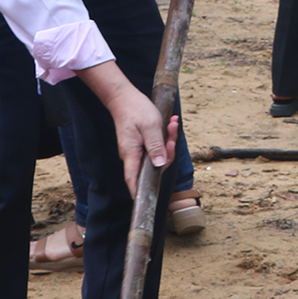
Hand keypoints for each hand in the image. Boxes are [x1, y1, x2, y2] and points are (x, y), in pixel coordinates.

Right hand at [80, 63, 175, 192]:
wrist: (125, 97)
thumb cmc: (135, 110)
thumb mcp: (150, 127)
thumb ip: (155, 146)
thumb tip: (159, 165)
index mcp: (131, 154)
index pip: (133, 179)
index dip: (139, 192)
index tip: (146, 201)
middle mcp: (132, 155)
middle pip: (153, 166)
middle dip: (168, 153)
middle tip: (171, 133)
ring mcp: (137, 150)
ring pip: (157, 155)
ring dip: (168, 142)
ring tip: (172, 124)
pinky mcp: (142, 145)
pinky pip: (156, 147)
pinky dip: (165, 138)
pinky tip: (170, 125)